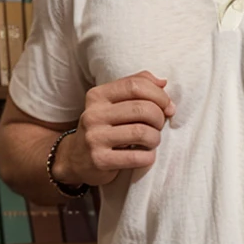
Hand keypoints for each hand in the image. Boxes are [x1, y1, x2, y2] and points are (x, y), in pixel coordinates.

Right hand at [56, 71, 175, 185]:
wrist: (75, 158)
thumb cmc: (103, 127)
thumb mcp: (112, 102)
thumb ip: (136, 87)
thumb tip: (163, 82)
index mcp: (97, 96)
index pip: (135, 85)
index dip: (159, 95)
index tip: (168, 106)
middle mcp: (93, 114)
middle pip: (142, 109)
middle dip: (159, 118)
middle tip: (159, 126)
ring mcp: (94, 138)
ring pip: (142, 132)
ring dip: (155, 138)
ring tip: (152, 140)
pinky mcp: (100, 160)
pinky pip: (138, 157)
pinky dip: (149, 156)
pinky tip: (145, 155)